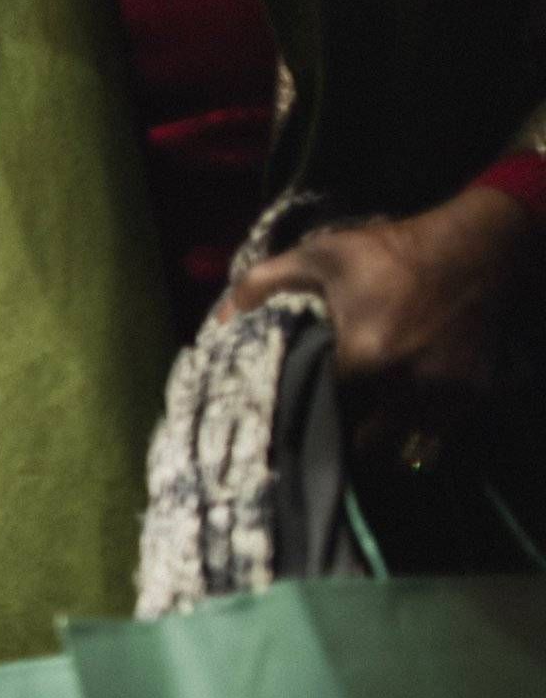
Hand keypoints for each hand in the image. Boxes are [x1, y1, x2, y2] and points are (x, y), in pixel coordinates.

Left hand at [223, 185, 538, 457]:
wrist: (474, 246)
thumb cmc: (389, 252)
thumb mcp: (319, 256)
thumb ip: (264, 284)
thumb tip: (223, 318)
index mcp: (364, 357)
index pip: (323, 412)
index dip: (305, 417)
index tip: (294, 417)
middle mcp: (407, 385)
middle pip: (362, 444)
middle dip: (342, 439)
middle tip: (326, 427)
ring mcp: (445, 395)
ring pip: (400, 450)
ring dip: (379, 444)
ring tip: (360, 427)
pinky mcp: (473, 396)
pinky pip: (436, 442)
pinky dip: (416, 438)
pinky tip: (397, 419)